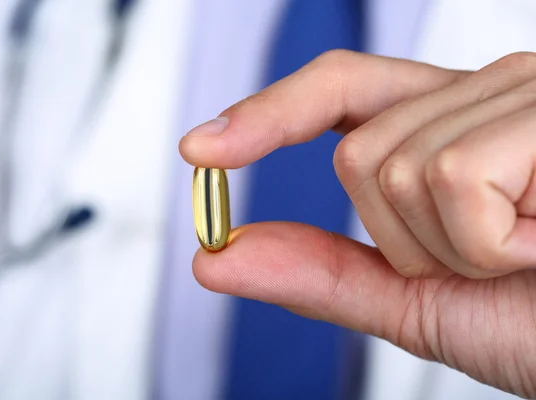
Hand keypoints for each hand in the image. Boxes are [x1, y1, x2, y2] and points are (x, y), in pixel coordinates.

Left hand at [179, 50, 535, 397]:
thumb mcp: (415, 298)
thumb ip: (318, 273)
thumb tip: (220, 257)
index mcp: (450, 128)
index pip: (341, 90)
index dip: (268, 115)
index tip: (203, 149)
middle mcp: (483, 94)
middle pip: (357, 155)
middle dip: (410, 240)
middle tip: (495, 259)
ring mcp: (519, 93)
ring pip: (394, 167)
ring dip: (454, 248)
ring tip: (529, 253)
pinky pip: (450, 178)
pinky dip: (487, 242)